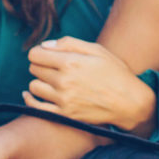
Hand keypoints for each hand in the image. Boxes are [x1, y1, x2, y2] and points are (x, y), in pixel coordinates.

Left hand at [25, 37, 154, 130]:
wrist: (129, 102)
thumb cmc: (115, 72)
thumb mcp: (97, 50)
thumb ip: (69, 43)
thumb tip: (44, 45)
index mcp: (71, 62)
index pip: (35, 54)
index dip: (39, 52)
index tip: (46, 55)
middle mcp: (64, 81)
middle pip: (34, 69)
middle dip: (41, 65)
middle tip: (54, 67)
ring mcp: (63, 100)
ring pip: (34, 86)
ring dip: (40, 82)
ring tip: (52, 81)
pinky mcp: (64, 114)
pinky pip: (35, 106)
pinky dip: (30, 99)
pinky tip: (30, 94)